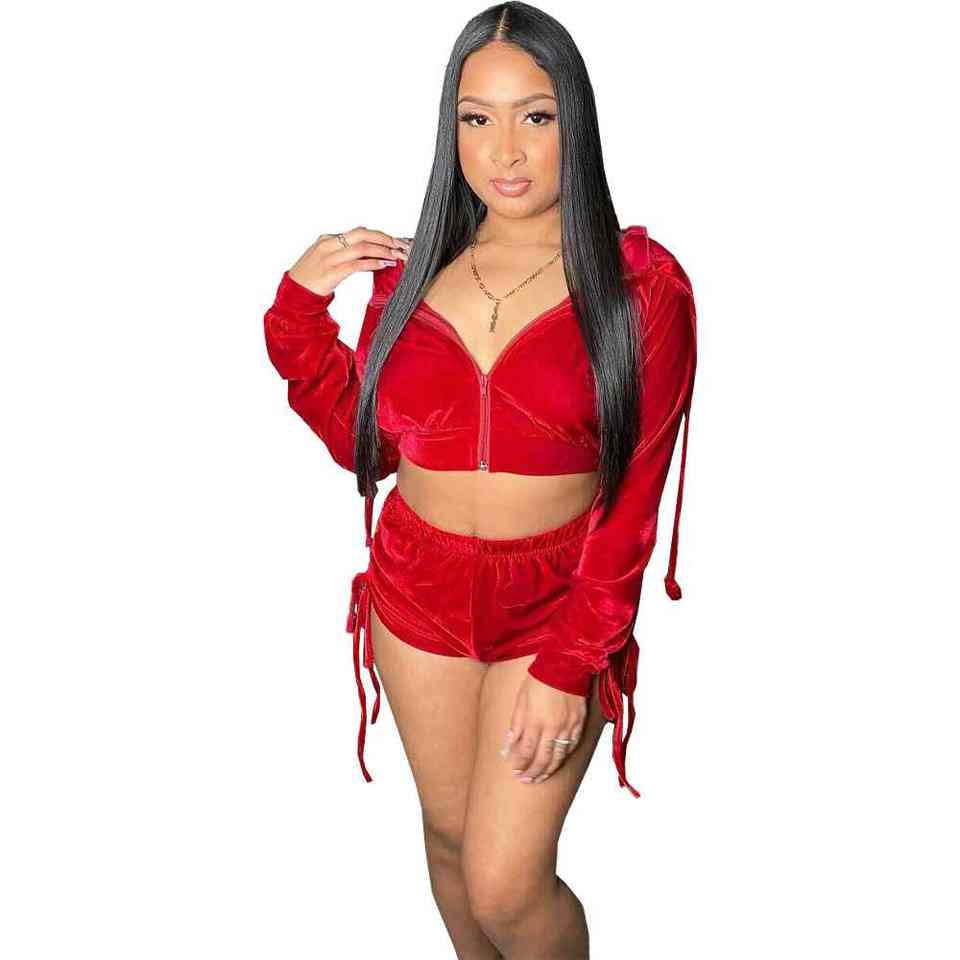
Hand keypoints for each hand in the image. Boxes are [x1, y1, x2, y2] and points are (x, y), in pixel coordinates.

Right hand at [288, 226, 411, 296]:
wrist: (294, 293)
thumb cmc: (310, 278)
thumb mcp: (324, 258)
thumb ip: (341, 251)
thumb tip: (365, 246)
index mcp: (328, 239)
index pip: (359, 232)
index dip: (380, 235)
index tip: (395, 241)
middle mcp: (329, 244)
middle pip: (363, 234)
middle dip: (386, 239)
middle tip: (402, 246)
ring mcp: (330, 258)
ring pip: (362, 248)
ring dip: (383, 251)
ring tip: (397, 256)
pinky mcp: (332, 272)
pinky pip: (356, 264)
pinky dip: (373, 263)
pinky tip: (385, 265)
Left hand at [501, 672, 586, 784]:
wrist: (566, 664)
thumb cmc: (540, 678)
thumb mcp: (521, 698)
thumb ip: (515, 724)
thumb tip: (507, 745)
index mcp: (535, 720)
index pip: (525, 750)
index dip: (520, 764)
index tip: (515, 772)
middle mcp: (552, 727)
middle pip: (542, 758)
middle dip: (533, 772)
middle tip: (526, 781)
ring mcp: (567, 726)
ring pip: (558, 756)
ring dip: (548, 770)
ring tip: (540, 778)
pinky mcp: (579, 723)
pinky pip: (572, 746)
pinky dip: (564, 757)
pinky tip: (558, 763)